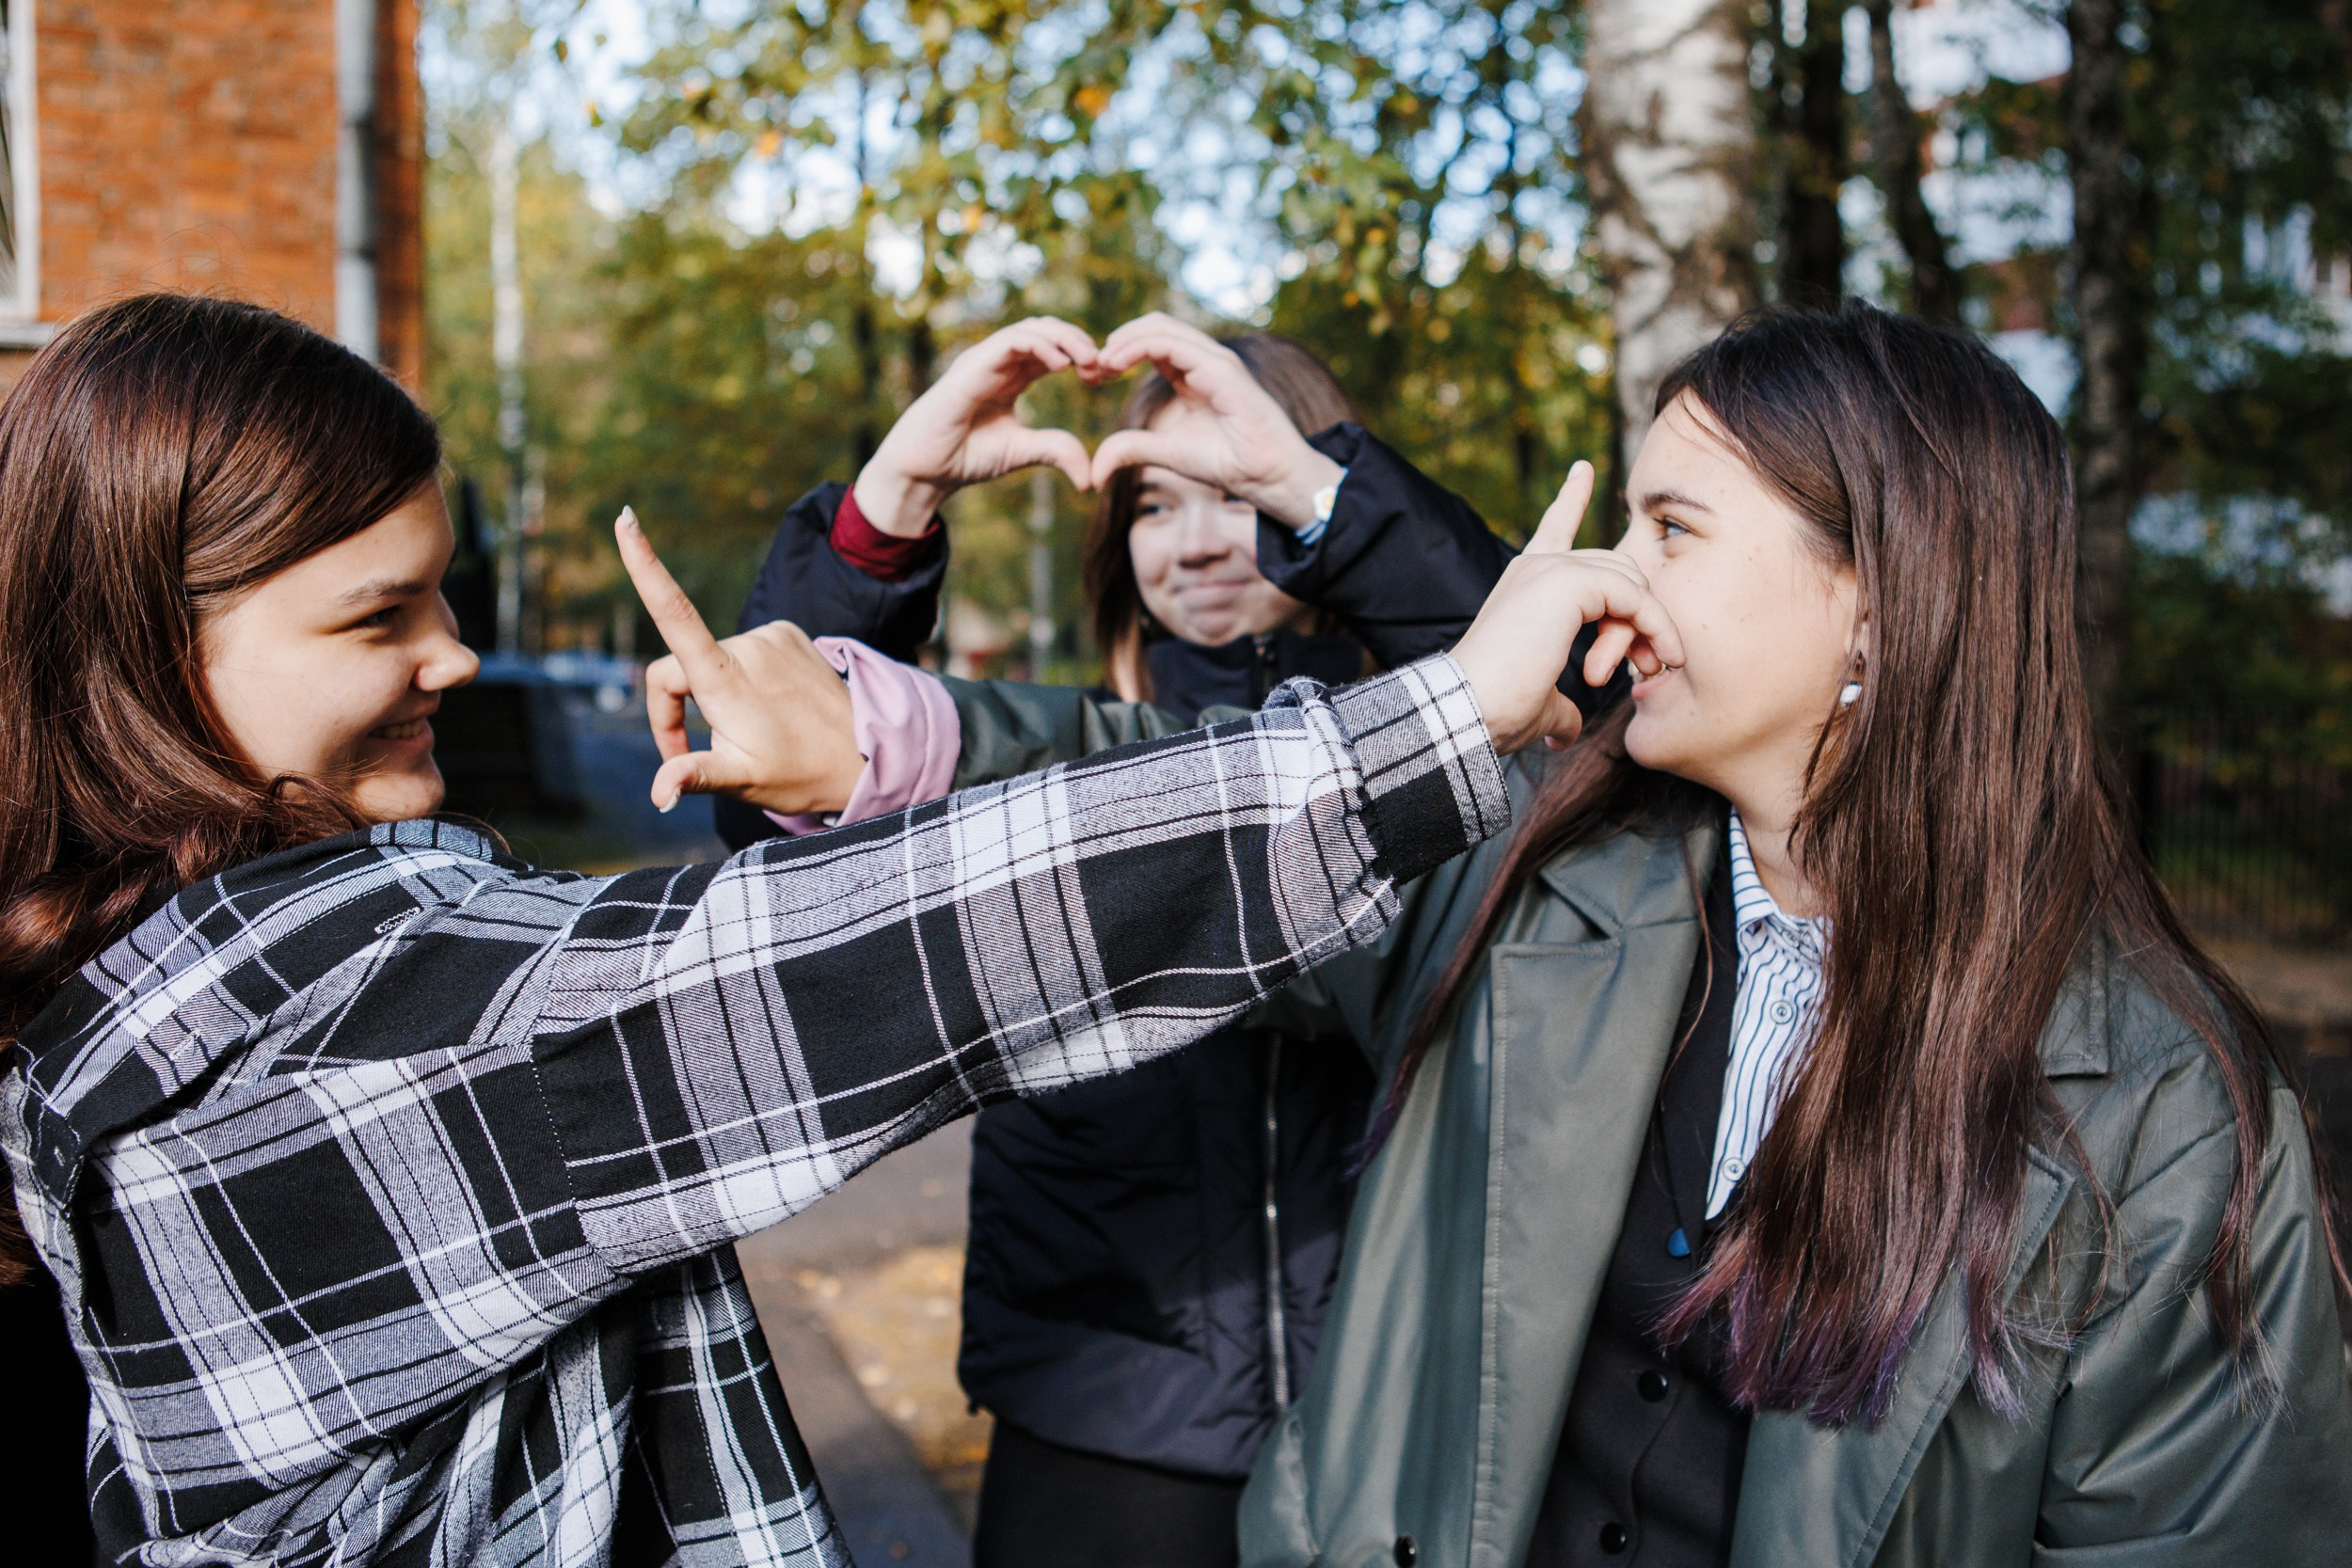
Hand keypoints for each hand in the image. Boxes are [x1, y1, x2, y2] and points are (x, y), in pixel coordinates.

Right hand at [616, 509, 865, 814]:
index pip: (675, 616)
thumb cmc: (800, 774)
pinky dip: (740, 678)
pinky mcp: (787, 632)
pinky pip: (742, 652)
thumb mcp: (743, 780)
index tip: (625, 520)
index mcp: (726, 679)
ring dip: (711, 696)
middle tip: (690, 757)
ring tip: (747, 731)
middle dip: (675, 713)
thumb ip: (695, 775)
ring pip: (708, 660)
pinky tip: (771, 705)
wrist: (866, 756)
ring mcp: (770, 636)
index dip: (645, 567)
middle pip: (677, 670)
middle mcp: (747, 647)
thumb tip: (658, 796)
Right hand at [853, 317, 1100, 536]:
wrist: (924, 470)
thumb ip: (1054, 451)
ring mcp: (984, 360)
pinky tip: (1062, 365)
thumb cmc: (964, 457)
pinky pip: (1010, 341)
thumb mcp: (1021, 452)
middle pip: (1047, 331)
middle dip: (1080, 342)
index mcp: (1011, 376)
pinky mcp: (971, 366)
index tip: (1105, 378)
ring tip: (1090, 361)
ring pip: (1032, 328)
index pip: (1053, 350)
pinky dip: (1040, 346)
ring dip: (1066, 339)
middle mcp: (998, 362)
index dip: (1083, 357)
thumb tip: (1089, 477)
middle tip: (1103, 366)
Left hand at [1086, 314, 1346, 530]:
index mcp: (1192, 372)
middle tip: (1093, 366)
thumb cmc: (1227, 461)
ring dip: (1125, 340)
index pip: (1152, 341)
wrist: (1267, 474)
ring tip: (1102, 363)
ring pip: (1162, 327)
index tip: (1094, 376)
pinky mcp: (1222, 370)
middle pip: (1154, 325)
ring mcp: (1216, 360)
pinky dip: (1141, 347)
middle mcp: (1204, 359)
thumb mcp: (1166, 452)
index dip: (1119, 351)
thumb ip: (1132, 448)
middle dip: (1118, 339)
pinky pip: (1176, 345)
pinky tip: (1118, 363)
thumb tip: (1096, 469)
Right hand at [1449, 463, 1683, 752]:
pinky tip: (1657, 658)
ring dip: (1650, 627)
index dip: (1571, 497)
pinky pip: (1634, 595)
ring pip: (1630, 581)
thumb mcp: (1539, 701)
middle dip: (1641, 614)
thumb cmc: (1495, 710)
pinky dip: (1653, 627)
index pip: (1555, 527)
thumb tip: (1565, 730)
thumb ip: (1562, 704)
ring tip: (1653, 669)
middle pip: (1617, 568)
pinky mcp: (1568, 581)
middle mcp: (1537, 566)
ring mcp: (1552, 569)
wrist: (1471, 709)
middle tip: (1650, 666)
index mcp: (1526, 582)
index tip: (1583, 468)